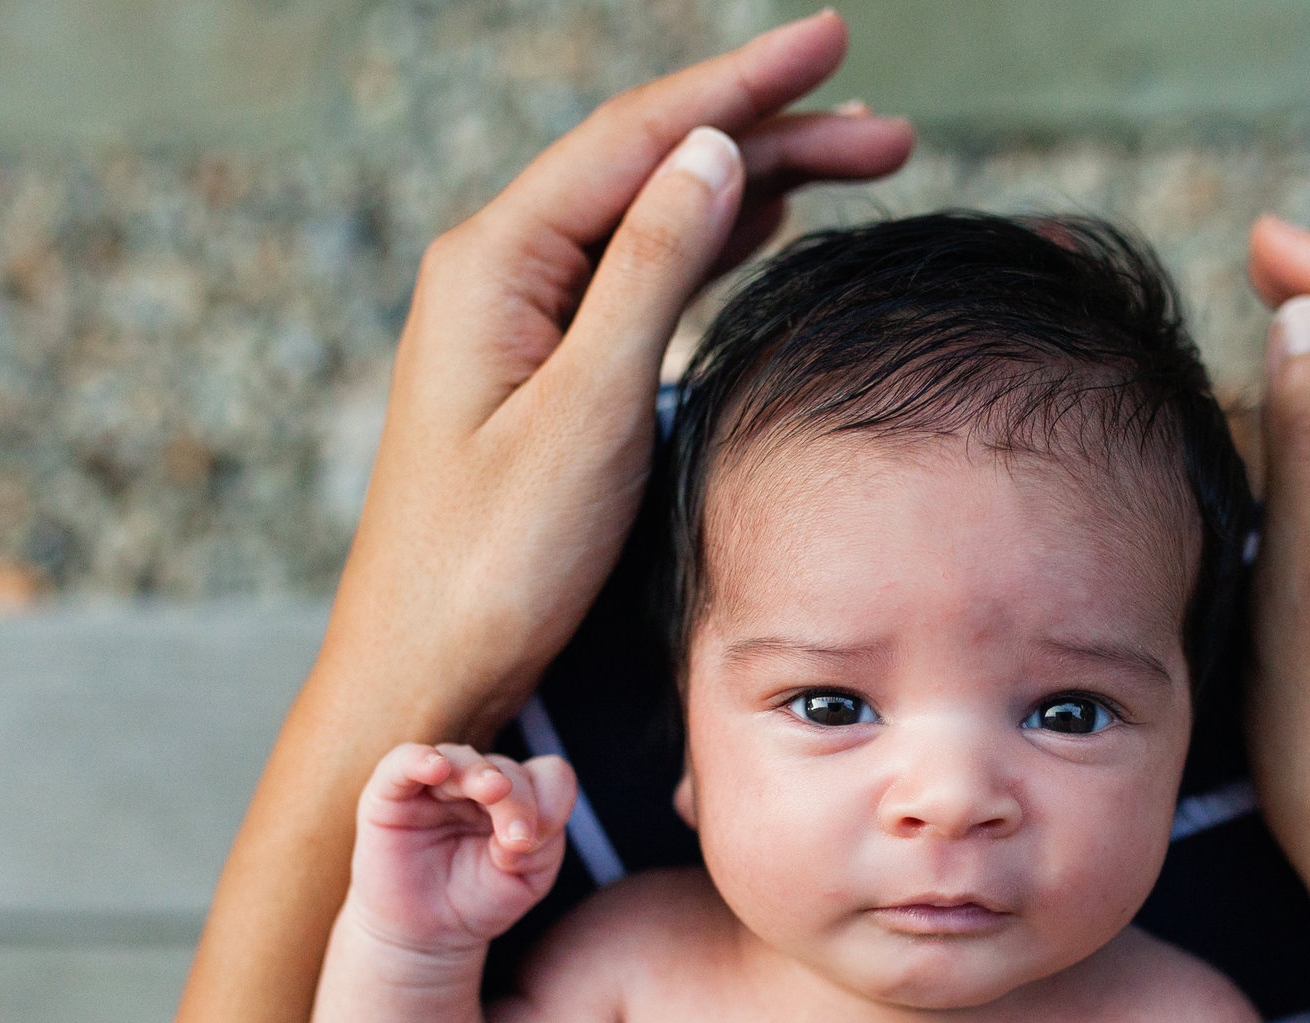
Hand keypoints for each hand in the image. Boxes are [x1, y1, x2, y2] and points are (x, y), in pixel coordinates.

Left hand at [323, 12, 913, 742]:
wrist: (419, 672)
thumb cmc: (491, 567)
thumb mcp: (585, 416)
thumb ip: (650, 274)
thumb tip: (712, 151)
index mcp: (496, 263)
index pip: (640, 135)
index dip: (745, 84)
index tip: (837, 39)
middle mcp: (499, 272)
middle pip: (651, 165)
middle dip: (770, 133)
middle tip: (890, 129)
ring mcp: (515, 321)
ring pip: (650, 217)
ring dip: (752, 184)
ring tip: (855, 160)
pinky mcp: (536, 372)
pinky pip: (635, 275)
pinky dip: (709, 242)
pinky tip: (760, 222)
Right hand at [347, 743, 577, 950]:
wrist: (426, 933)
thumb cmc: (480, 900)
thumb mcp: (526, 881)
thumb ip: (539, 850)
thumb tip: (519, 832)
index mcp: (518, 798)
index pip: (547, 776)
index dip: (551, 802)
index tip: (534, 845)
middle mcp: (478, 784)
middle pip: (507, 770)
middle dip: (517, 803)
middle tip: (516, 840)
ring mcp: (435, 786)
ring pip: (461, 759)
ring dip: (480, 774)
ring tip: (493, 791)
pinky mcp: (390, 794)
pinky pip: (402, 762)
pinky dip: (418, 759)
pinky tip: (435, 769)